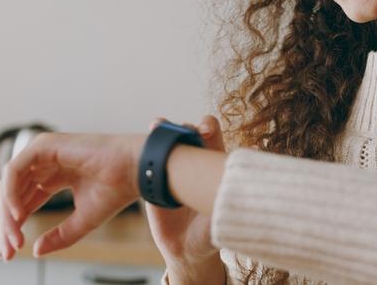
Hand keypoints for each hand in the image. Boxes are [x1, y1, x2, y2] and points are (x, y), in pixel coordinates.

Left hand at [0, 131, 145, 259]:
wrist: (135, 170)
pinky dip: (12, 193)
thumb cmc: (117, 189)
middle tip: (9, 251)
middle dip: (8, 225)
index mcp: (54, 176)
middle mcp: (46, 163)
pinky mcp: (44, 145)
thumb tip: (36, 251)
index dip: (15, 227)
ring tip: (15, 238)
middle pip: (13, 195)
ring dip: (8, 214)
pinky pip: (15, 170)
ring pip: (10, 184)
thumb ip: (59, 236)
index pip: (24, 202)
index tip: (10, 253)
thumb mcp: (83, 221)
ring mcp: (43, 152)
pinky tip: (18, 215)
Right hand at [144, 116, 225, 271]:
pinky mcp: (152, 179)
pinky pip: (147, 158)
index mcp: (211, 166)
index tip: (205, 132)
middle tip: (183, 129)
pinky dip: (144, 148)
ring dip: (162, 128)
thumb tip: (234, 195)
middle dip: (185, 126)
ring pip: (166, 141)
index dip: (209, 129)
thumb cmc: (208, 234)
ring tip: (157, 126)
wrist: (183, 250)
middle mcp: (192, 162)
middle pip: (188, 133)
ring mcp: (171, 168)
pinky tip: (142, 145)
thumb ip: (221, 210)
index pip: (212, 137)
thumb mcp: (216, 224)